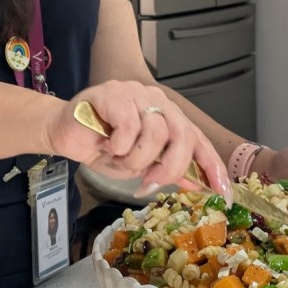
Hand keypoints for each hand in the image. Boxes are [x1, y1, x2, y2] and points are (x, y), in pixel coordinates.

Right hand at [46, 80, 231, 202]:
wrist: (64, 133)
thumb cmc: (103, 147)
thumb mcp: (141, 165)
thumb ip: (167, 168)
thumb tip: (197, 183)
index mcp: (169, 117)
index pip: (199, 140)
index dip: (213, 167)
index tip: (224, 194)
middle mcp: (158, 102)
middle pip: (182, 136)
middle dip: (169, 167)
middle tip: (149, 183)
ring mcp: (136, 93)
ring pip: (155, 133)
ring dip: (135, 159)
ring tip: (118, 159)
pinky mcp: (113, 93)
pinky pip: (129, 126)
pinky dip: (119, 145)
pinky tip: (106, 145)